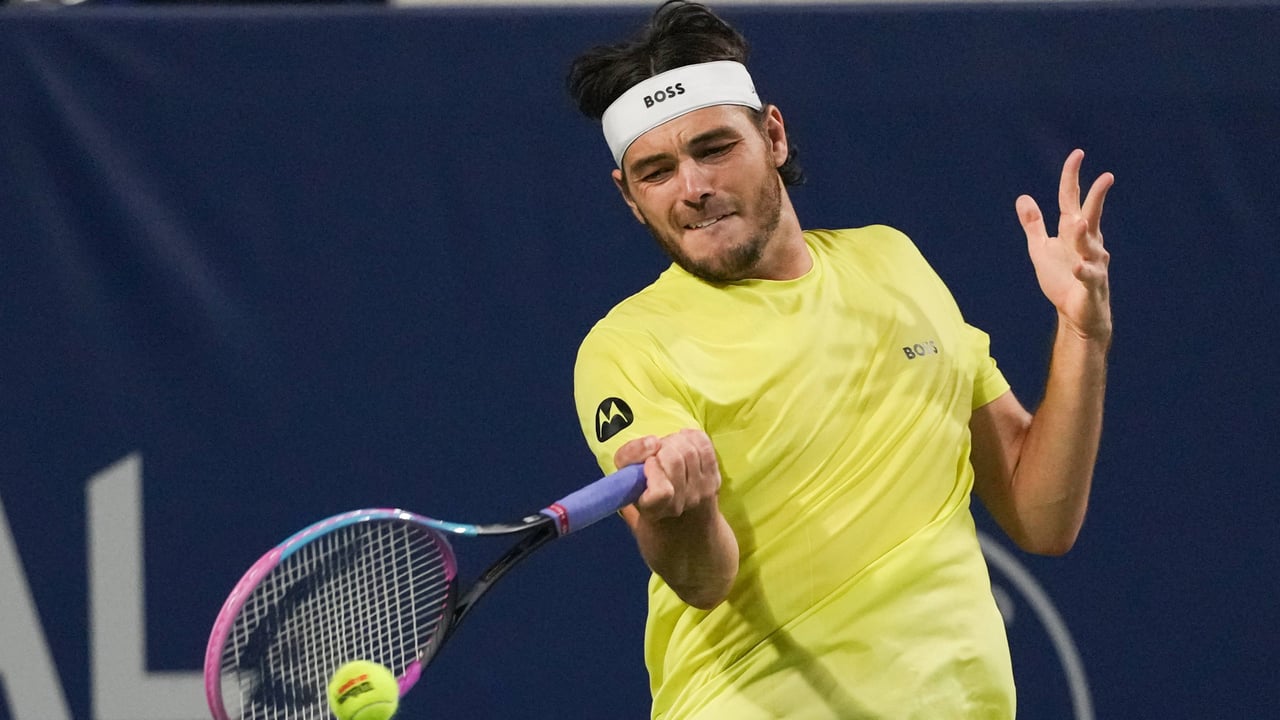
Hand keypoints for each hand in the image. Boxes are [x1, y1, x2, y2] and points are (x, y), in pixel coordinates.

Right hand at [612, 429, 721, 521]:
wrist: (683, 525)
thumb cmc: (646, 496)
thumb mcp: (625, 481)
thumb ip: (627, 458)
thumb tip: (653, 442)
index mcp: (652, 510)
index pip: (660, 491)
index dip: (652, 468)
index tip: (647, 464)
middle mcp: (679, 505)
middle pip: (674, 459)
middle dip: (661, 446)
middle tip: (655, 452)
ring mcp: (699, 492)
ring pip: (688, 449)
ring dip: (675, 440)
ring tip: (667, 448)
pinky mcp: (713, 480)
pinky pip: (704, 446)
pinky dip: (691, 437)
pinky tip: (683, 441)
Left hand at [1017, 149, 1114, 340]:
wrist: (1076, 314)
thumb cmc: (1062, 279)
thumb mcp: (1041, 248)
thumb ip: (1034, 224)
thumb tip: (1023, 197)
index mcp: (1073, 232)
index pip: (1071, 200)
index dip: (1072, 178)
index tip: (1078, 154)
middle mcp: (1087, 243)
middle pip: (1091, 216)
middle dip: (1098, 197)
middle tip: (1107, 177)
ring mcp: (1092, 263)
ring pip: (1091, 245)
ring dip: (1084, 235)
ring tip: (1077, 222)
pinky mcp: (1092, 285)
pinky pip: (1089, 275)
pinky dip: (1083, 270)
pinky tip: (1076, 266)